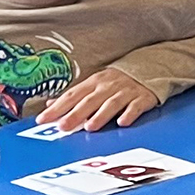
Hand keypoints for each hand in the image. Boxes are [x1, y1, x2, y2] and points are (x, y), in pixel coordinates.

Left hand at [38, 68, 161, 131]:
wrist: (151, 67)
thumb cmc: (118, 80)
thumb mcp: (95, 84)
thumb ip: (75, 95)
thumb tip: (51, 104)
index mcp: (94, 82)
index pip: (72, 95)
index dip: (57, 107)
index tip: (43, 119)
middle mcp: (108, 86)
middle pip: (89, 101)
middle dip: (75, 114)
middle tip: (63, 127)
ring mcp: (126, 91)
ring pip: (111, 104)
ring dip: (100, 115)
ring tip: (90, 127)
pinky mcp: (143, 97)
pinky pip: (136, 106)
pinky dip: (129, 114)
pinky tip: (123, 122)